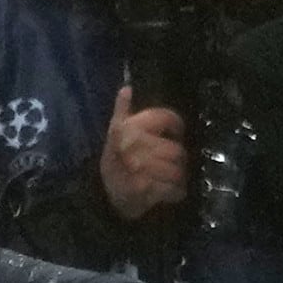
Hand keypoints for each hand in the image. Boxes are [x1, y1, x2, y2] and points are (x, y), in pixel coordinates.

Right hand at [99, 84, 191, 220]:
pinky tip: (170, 191)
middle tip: (172, 163)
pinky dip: (176, 192)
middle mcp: (133, 145)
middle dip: (178, 159)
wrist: (104, 195)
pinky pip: (175, 189)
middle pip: (177, 150)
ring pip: (178, 170)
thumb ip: (123, 109)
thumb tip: (126, 87)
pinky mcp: (145, 189)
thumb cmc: (115, 160)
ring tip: (171, 178)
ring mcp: (139, 167)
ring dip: (179, 178)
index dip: (176, 125)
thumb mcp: (114, 132)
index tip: (176, 132)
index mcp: (127, 128)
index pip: (166, 118)